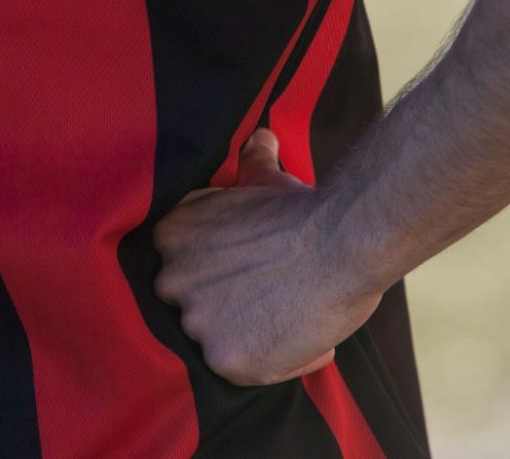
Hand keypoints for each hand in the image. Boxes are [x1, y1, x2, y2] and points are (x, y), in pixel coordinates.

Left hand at [151, 129, 381, 385]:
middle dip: (226, 303)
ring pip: (218, 340)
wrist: (341, 239)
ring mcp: (194, 322)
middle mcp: (170, 280)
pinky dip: (280, 362)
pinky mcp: (224, 359)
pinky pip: (249, 371)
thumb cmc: (304, 209)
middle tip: (271, 293)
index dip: (218, 271)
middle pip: (193, 305)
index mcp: (168, 236)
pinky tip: (309, 338)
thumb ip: (250, 163)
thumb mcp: (264, 179)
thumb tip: (259, 137)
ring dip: (251, 334)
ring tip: (292, 313)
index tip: (249, 268)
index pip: (182, 266)